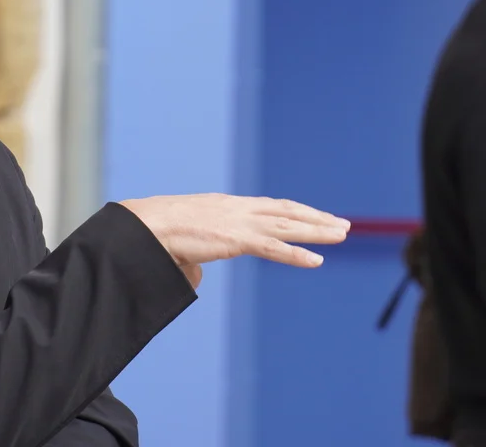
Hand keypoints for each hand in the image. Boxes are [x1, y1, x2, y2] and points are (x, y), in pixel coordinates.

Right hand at [120, 194, 350, 288]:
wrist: (143, 227)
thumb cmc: (155, 236)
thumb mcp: (180, 246)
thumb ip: (193, 261)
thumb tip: (194, 279)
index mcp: (227, 206)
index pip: (270, 206)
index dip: (295, 211)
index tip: (314, 216)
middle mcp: (237, 209)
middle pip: (286, 211)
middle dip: (315, 218)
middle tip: (342, 225)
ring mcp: (238, 222)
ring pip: (287, 225)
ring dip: (317, 230)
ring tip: (341, 234)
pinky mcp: (235, 239)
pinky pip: (273, 248)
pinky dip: (296, 254)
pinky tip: (317, 260)